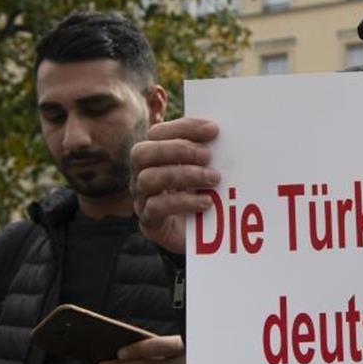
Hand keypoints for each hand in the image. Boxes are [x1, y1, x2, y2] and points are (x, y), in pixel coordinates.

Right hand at [131, 117, 220, 253]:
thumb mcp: (205, 170)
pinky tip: (206, 202)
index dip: (184, 128)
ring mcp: (141, 198)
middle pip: (142, 152)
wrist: (200, 235)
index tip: (214, 130)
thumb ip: (207, 153)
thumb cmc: (203, 193)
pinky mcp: (149, 222)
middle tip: (208, 156)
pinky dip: (183, 202)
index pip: (158, 133)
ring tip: (214, 178)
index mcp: (153, 155)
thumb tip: (222, 135)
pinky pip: (156, 208)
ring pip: (149, 179)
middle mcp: (141, 173)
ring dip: (184, 174)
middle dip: (178, 150)